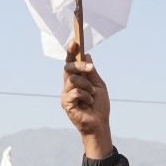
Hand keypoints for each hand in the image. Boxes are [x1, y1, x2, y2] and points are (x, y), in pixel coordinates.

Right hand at [61, 42, 111, 158]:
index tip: (74, 41)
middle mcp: (68, 86)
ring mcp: (65, 95)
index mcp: (75, 80)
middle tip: (90, 70)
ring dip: (87, 86)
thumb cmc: (99, 106)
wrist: (99, 124)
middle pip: (69, 67)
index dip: (71, 52)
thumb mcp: (98, 84)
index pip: (71, 63)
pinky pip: (75, 92)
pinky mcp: (66, 104)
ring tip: (92, 96)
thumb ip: (91, 71)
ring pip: (74, 80)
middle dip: (80, 66)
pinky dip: (86, 96)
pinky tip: (88, 103)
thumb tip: (86, 54)